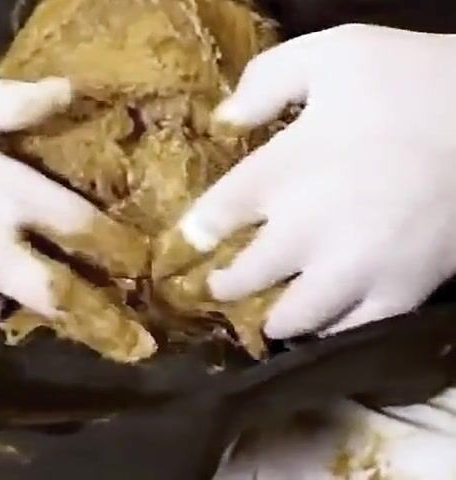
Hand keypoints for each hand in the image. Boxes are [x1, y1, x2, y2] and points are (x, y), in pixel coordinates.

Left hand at [179, 25, 455, 338]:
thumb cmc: (412, 80)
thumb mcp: (331, 53)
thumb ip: (265, 82)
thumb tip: (223, 119)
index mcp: (281, 172)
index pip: (213, 217)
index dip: (195, 234)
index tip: (191, 242)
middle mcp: (306, 231)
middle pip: (243, 278)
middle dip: (226, 285)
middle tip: (222, 285)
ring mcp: (354, 269)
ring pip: (291, 318)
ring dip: (272, 317)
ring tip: (268, 312)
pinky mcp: (401, 291)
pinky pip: (350, 332)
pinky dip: (329, 332)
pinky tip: (323, 323)